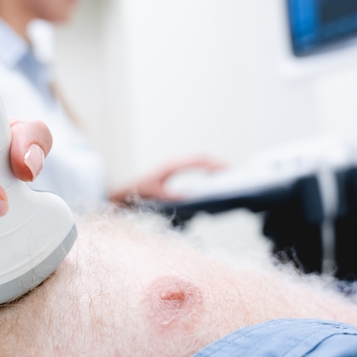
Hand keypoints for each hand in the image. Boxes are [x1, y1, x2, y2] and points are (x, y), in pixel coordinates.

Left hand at [110, 156, 224, 204]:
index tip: (226, 170)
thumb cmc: (137, 193)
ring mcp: (175, 167)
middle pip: (202, 159)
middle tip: (232, 173)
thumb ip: (171, 196)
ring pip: (199, 162)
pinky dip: (206, 171)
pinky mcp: (175, 172)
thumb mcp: (155, 196)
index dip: (214, 164)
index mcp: (172, 166)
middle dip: (218, 164)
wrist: (123, 193)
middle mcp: (175, 164)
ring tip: (226, 176)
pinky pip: (195, 168)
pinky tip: (212, 180)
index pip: (198, 161)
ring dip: (213, 167)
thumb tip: (189, 196)